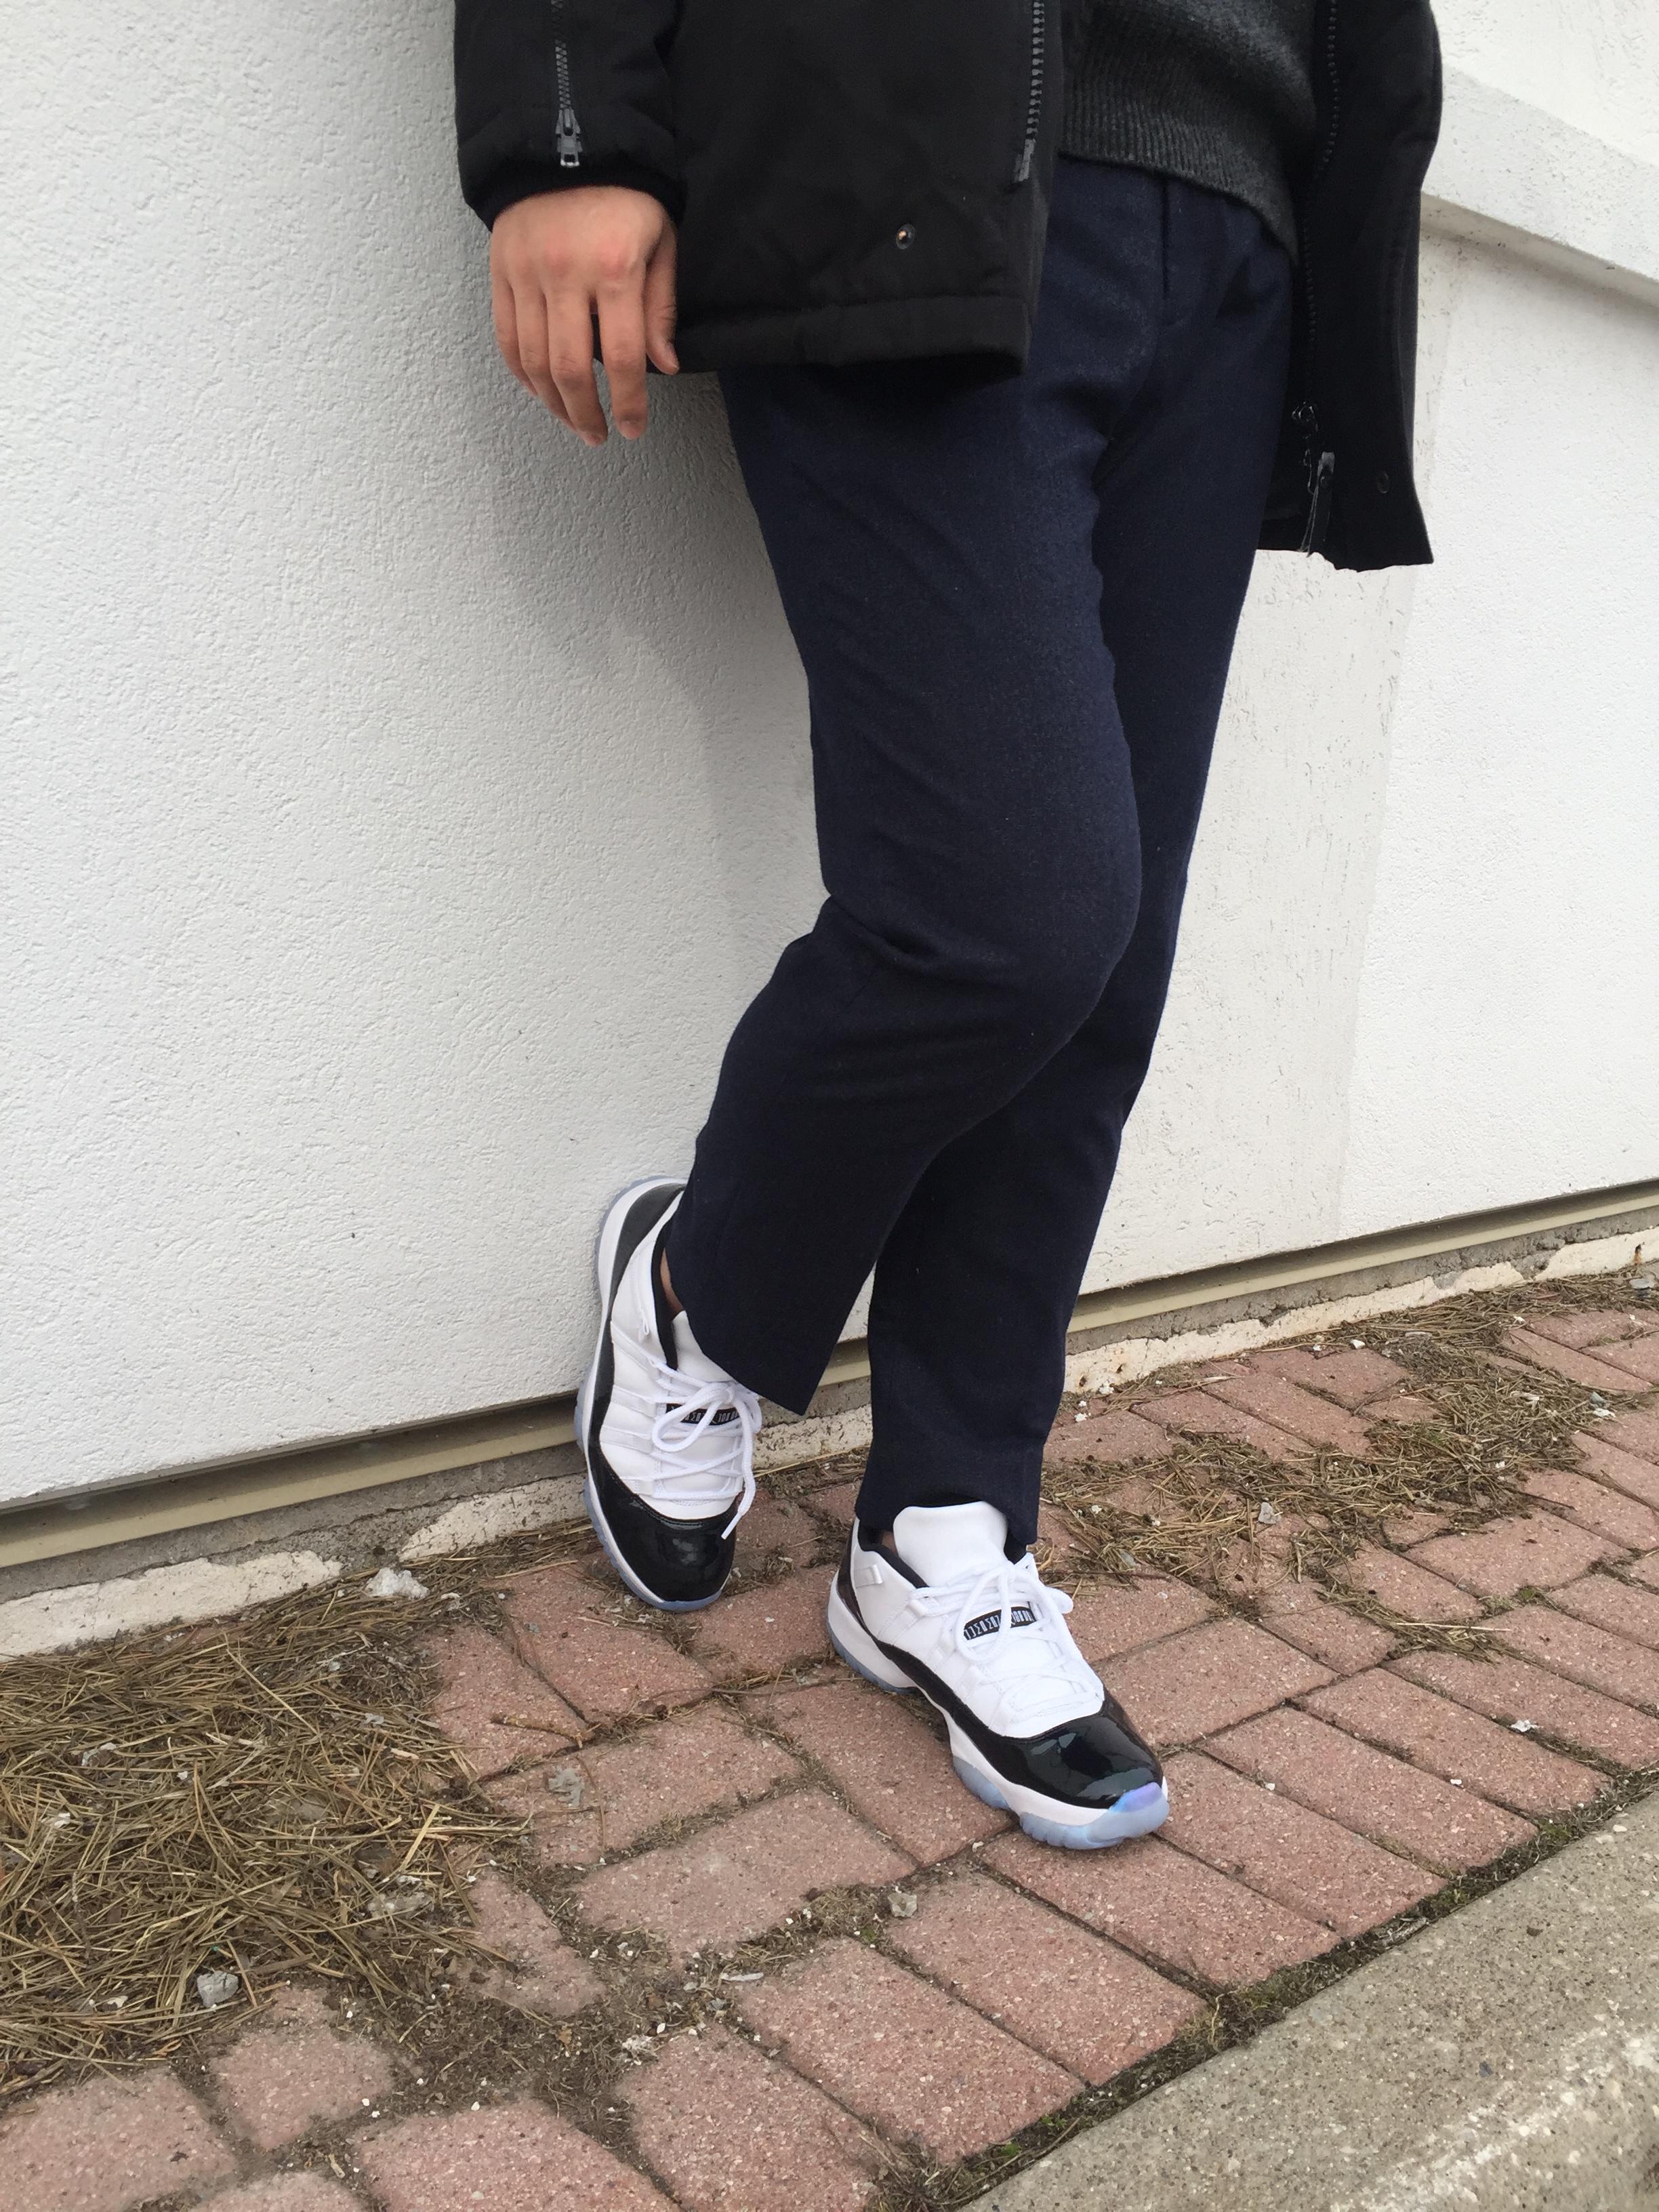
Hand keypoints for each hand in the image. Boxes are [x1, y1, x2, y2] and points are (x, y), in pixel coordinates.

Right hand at [489, 187, 677, 443]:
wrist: (566, 142)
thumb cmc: (625, 195)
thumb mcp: (661, 241)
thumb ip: (661, 306)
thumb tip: (664, 367)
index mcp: (614, 267)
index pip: (623, 357)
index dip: (628, 403)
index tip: (632, 428)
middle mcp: (566, 274)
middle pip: (571, 369)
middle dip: (587, 414)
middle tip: (600, 436)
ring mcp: (527, 273)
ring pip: (533, 361)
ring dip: (553, 403)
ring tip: (573, 422)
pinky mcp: (500, 271)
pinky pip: (506, 337)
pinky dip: (522, 373)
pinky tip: (541, 392)